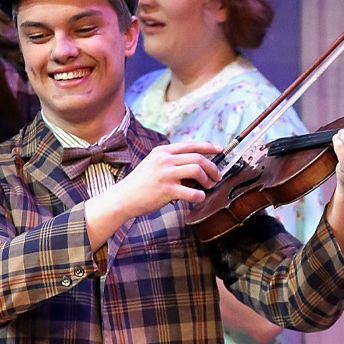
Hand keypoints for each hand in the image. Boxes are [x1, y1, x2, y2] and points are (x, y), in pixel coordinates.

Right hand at [84, 141, 221, 248]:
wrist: (123, 197)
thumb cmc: (140, 183)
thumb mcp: (153, 164)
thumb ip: (171, 161)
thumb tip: (196, 165)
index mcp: (162, 151)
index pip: (191, 145)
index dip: (208, 147)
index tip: (220, 150)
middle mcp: (164, 160)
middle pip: (197, 157)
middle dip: (212, 167)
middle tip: (217, 176)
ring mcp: (165, 174)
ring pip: (197, 170)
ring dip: (207, 179)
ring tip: (209, 186)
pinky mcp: (166, 190)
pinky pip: (191, 192)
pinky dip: (200, 196)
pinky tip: (199, 197)